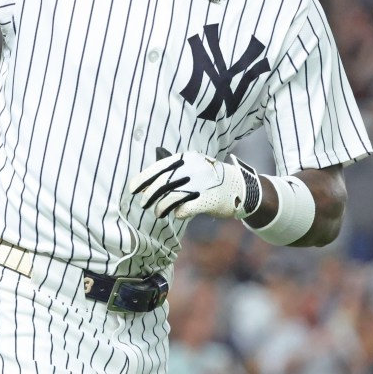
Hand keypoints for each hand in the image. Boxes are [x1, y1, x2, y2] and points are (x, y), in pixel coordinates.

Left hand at [129, 151, 260, 220]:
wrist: (240, 186)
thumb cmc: (209, 176)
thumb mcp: (192, 164)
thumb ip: (172, 166)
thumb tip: (150, 167)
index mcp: (186, 158)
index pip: (158, 168)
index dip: (143, 179)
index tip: (132, 189)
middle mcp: (192, 169)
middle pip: (163, 184)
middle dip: (149, 195)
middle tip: (143, 204)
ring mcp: (201, 184)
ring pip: (171, 198)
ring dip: (160, 207)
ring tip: (158, 212)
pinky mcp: (208, 200)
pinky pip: (185, 209)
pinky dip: (178, 213)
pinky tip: (177, 214)